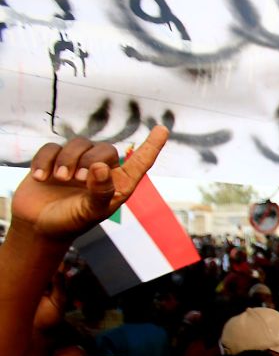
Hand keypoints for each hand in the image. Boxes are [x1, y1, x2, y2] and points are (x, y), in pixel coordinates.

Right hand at [15, 127, 168, 240]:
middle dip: (89, 159)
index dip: (152, 146)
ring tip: (60, 179)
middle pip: (105, 149)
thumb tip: (101, 167)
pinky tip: (40, 177)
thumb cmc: (71, 222)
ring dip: (68, 159)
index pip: (139, 162)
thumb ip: (100, 192)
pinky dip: (45, 160)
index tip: (162, 129)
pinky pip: (52, 148)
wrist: (39, 227)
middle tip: (77, 178)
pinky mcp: (53, 160)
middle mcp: (100, 171)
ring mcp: (76, 164)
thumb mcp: (90, 212)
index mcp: (118, 185)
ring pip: (78, 144)